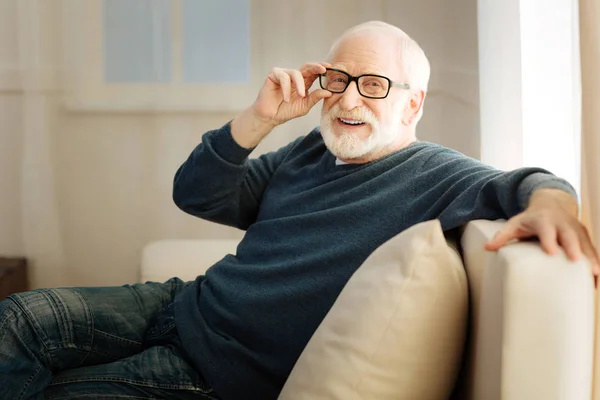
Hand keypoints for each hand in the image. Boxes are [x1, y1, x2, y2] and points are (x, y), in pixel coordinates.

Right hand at [252, 62, 332, 126]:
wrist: (270, 117)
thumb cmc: (286, 111)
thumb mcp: (304, 105)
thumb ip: (315, 98)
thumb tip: (329, 92)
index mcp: (304, 82)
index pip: (314, 72)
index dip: (321, 68)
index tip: (330, 67)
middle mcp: (294, 76)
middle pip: (307, 67)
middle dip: (315, 67)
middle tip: (323, 70)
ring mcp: (284, 74)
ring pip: (296, 73)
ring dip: (300, 85)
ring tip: (300, 96)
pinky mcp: (274, 75)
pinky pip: (283, 77)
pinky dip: (286, 88)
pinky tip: (286, 98)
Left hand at [485, 189, 599, 276]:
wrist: (551, 204)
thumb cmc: (530, 219)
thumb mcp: (514, 223)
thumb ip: (502, 236)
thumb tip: (487, 248)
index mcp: (543, 220)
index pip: (546, 230)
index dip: (549, 239)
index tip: (551, 252)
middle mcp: (562, 224)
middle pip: (569, 235)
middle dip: (574, 248)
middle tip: (577, 262)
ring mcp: (575, 229)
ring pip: (585, 243)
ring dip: (591, 258)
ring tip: (595, 274)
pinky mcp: (584, 235)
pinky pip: (592, 249)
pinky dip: (596, 261)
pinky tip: (597, 278)